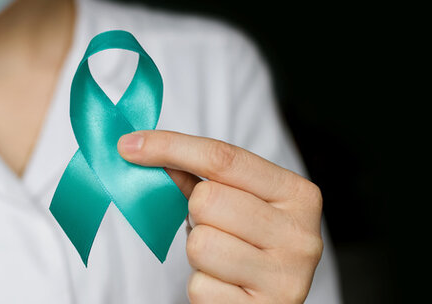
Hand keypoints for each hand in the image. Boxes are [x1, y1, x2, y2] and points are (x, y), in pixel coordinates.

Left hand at [118, 130, 323, 302]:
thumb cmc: (251, 249)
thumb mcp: (239, 205)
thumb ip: (201, 176)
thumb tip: (145, 147)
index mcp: (300, 195)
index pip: (226, 158)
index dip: (172, 147)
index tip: (130, 145)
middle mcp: (301, 234)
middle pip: (208, 200)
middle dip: (197, 215)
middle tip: (215, 229)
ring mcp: (286, 276)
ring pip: (200, 244)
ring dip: (199, 255)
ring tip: (222, 261)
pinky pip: (201, 286)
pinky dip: (203, 286)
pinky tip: (225, 287)